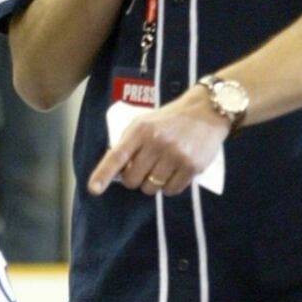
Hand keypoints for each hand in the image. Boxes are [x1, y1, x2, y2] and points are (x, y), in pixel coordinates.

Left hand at [87, 86, 228, 196]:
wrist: (207, 111)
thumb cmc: (171, 120)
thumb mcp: (145, 123)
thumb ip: (130, 143)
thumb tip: (116, 172)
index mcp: (140, 130)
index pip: (117, 156)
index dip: (103, 174)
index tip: (93, 189)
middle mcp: (156, 142)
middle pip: (133, 180)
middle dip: (136, 179)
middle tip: (145, 169)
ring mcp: (175, 155)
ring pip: (151, 188)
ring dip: (154, 184)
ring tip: (163, 167)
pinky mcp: (192, 166)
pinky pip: (172, 190)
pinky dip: (170, 187)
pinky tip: (176, 172)